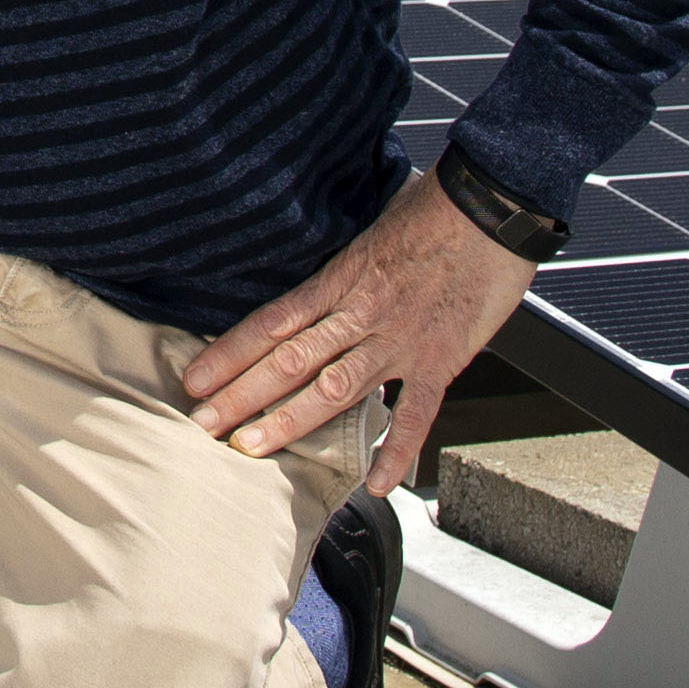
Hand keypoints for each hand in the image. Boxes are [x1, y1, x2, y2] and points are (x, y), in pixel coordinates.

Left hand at [180, 170, 537, 485]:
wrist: (492, 203)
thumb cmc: (438, 206)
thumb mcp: (375, 226)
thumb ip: (348, 263)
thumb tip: (328, 277)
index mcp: (342, 278)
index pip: (273, 322)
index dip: (230, 352)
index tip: (195, 379)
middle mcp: (362, 313)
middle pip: (289, 360)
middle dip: (241, 395)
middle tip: (201, 425)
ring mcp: (400, 340)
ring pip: (334, 387)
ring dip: (290, 421)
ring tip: (250, 448)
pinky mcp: (442, 358)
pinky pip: (416, 413)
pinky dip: (397, 450)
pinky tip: (377, 483)